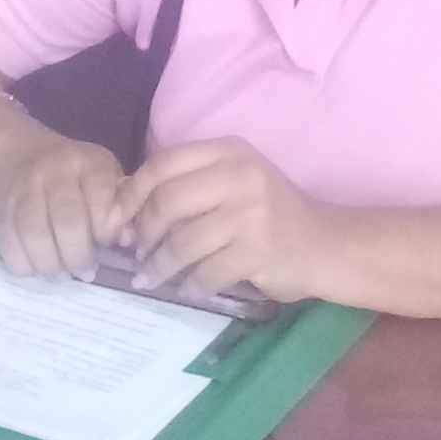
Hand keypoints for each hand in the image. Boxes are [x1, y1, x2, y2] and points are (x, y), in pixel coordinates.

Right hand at [0, 129, 125, 279]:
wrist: (17, 154)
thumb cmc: (74, 173)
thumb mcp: (103, 175)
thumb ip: (120, 205)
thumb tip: (129, 241)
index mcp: (88, 163)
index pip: (100, 197)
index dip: (106, 229)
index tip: (108, 245)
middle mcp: (54, 172)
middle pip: (67, 221)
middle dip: (79, 256)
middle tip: (86, 271)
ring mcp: (24, 190)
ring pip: (35, 234)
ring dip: (51, 264)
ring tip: (62, 274)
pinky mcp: (1, 209)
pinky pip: (9, 244)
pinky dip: (23, 265)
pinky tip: (37, 269)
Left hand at [116, 139, 335, 303]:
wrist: (323, 243)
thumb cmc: (269, 212)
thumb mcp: (232, 182)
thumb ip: (188, 186)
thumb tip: (126, 210)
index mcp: (228, 151)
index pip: (163, 164)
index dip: (132, 192)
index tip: (116, 220)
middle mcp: (240, 175)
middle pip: (167, 202)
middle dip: (143, 233)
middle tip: (135, 253)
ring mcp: (250, 214)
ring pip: (182, 242)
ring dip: (160, 265)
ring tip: (150, 277)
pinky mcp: (257, 251)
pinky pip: (205, 272)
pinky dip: (189, 284)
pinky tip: (185, 289)